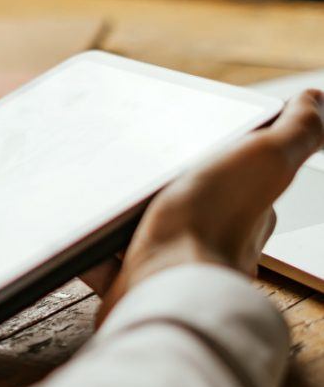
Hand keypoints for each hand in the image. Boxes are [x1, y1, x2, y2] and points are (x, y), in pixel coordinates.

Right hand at [98, 89, 323, 320]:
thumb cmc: (211, 226)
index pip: (239, 182)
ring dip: (128, 219)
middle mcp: (212, 245)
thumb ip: (298, 132)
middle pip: (189, 208)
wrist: (163, 286)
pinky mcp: (131, 283)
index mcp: (244, 215)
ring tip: (110, 192)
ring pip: (146, 236)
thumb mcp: (265, 160)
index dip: (219, 162)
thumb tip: (315, 100)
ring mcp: (170, 268)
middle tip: (142, 166)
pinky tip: (85, 228)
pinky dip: (96, 249)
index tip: (191, 145)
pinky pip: (108, 262)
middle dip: (166, 192)